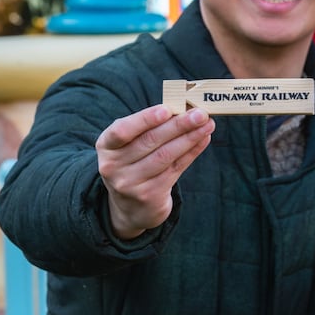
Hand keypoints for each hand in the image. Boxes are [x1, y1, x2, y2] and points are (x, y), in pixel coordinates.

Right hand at [96, 105, 214, 238]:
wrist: (131, 206)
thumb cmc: (135, 161)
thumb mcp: (130, 145)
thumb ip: (150, 127)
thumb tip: (184, 109)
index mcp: (106, 146)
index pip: (122, 131)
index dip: (145, 120)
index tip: (167, 109)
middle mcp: (114, 166)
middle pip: (150, 141)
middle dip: (178, 125)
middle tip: (200, 114)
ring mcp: (131, 183)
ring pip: (165, 155)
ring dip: (190, 138)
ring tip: (208, 125)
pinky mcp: (150, 195)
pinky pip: (176, 169)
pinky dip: (192, 152)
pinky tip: (204, 139)